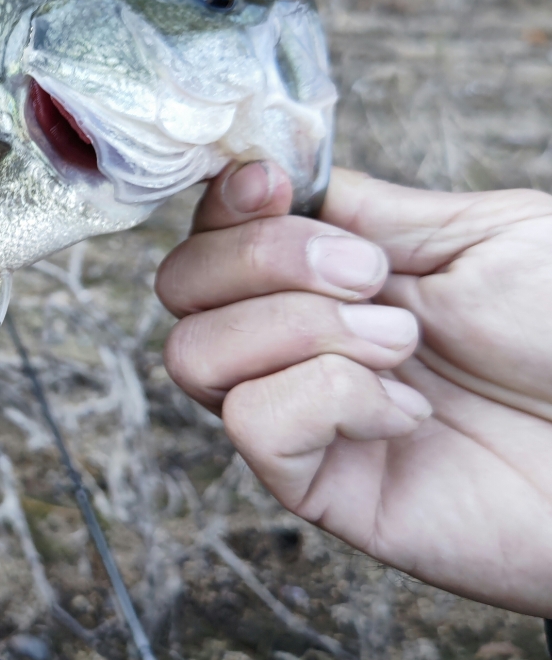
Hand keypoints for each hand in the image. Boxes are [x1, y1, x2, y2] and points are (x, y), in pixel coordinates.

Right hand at [156, 162, 551, 615]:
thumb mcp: (479, 234)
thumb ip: (367, 207)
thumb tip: (274, 174)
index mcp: (328, 276)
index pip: (213, 232)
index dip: (223, 202)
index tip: (273, 184)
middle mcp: (296, 342)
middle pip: (181, 286)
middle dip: (262, 260)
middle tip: (372, 276)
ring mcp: (301, 414)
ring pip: (194, 354)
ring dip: (298, 329)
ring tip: (400, 345)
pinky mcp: (315, 485)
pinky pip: (254, 424)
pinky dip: (328, 398)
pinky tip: (406, 412)